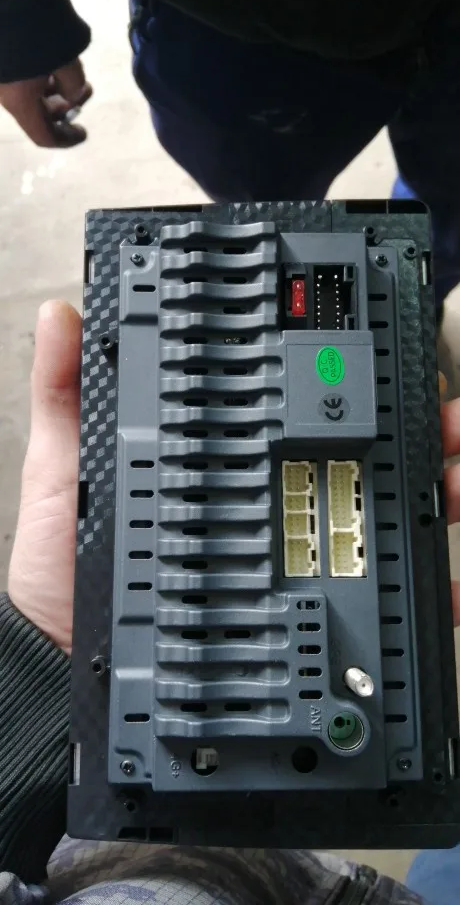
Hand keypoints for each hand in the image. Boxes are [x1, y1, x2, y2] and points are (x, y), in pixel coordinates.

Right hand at [0, 58, 91, 146]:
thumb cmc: (38, 33)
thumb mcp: (66, 59)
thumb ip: (74, 84)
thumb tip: (72, 94)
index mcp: (20, 101)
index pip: (43, 136)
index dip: (66, 140)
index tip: (84, 132)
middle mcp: (6, 94)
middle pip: (38, 115)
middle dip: (67, 108)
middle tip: (87, 90)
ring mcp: (2, 78)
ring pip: (31, 96)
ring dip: (57, 90)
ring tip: (77, 72)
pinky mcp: (3, 64)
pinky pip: (24, 80)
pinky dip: (42, 79)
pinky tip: (57, 62)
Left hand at [6, 308, 459, 655]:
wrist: (71, 675)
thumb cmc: (68, 581)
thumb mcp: (65, 480)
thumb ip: (68, 400)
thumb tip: (66, 315)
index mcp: (220, 475)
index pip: (286, 419)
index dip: (332, 382)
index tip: (371, 350)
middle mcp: (263, 516)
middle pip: (351, 465)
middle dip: (407, 433)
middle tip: (437, 410)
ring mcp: (286, 569)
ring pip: (377, 525)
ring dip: (429, 495)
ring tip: (452, 474)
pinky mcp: (304, 627)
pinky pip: (376, 609)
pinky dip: (425, 593)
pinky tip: (443, 575)